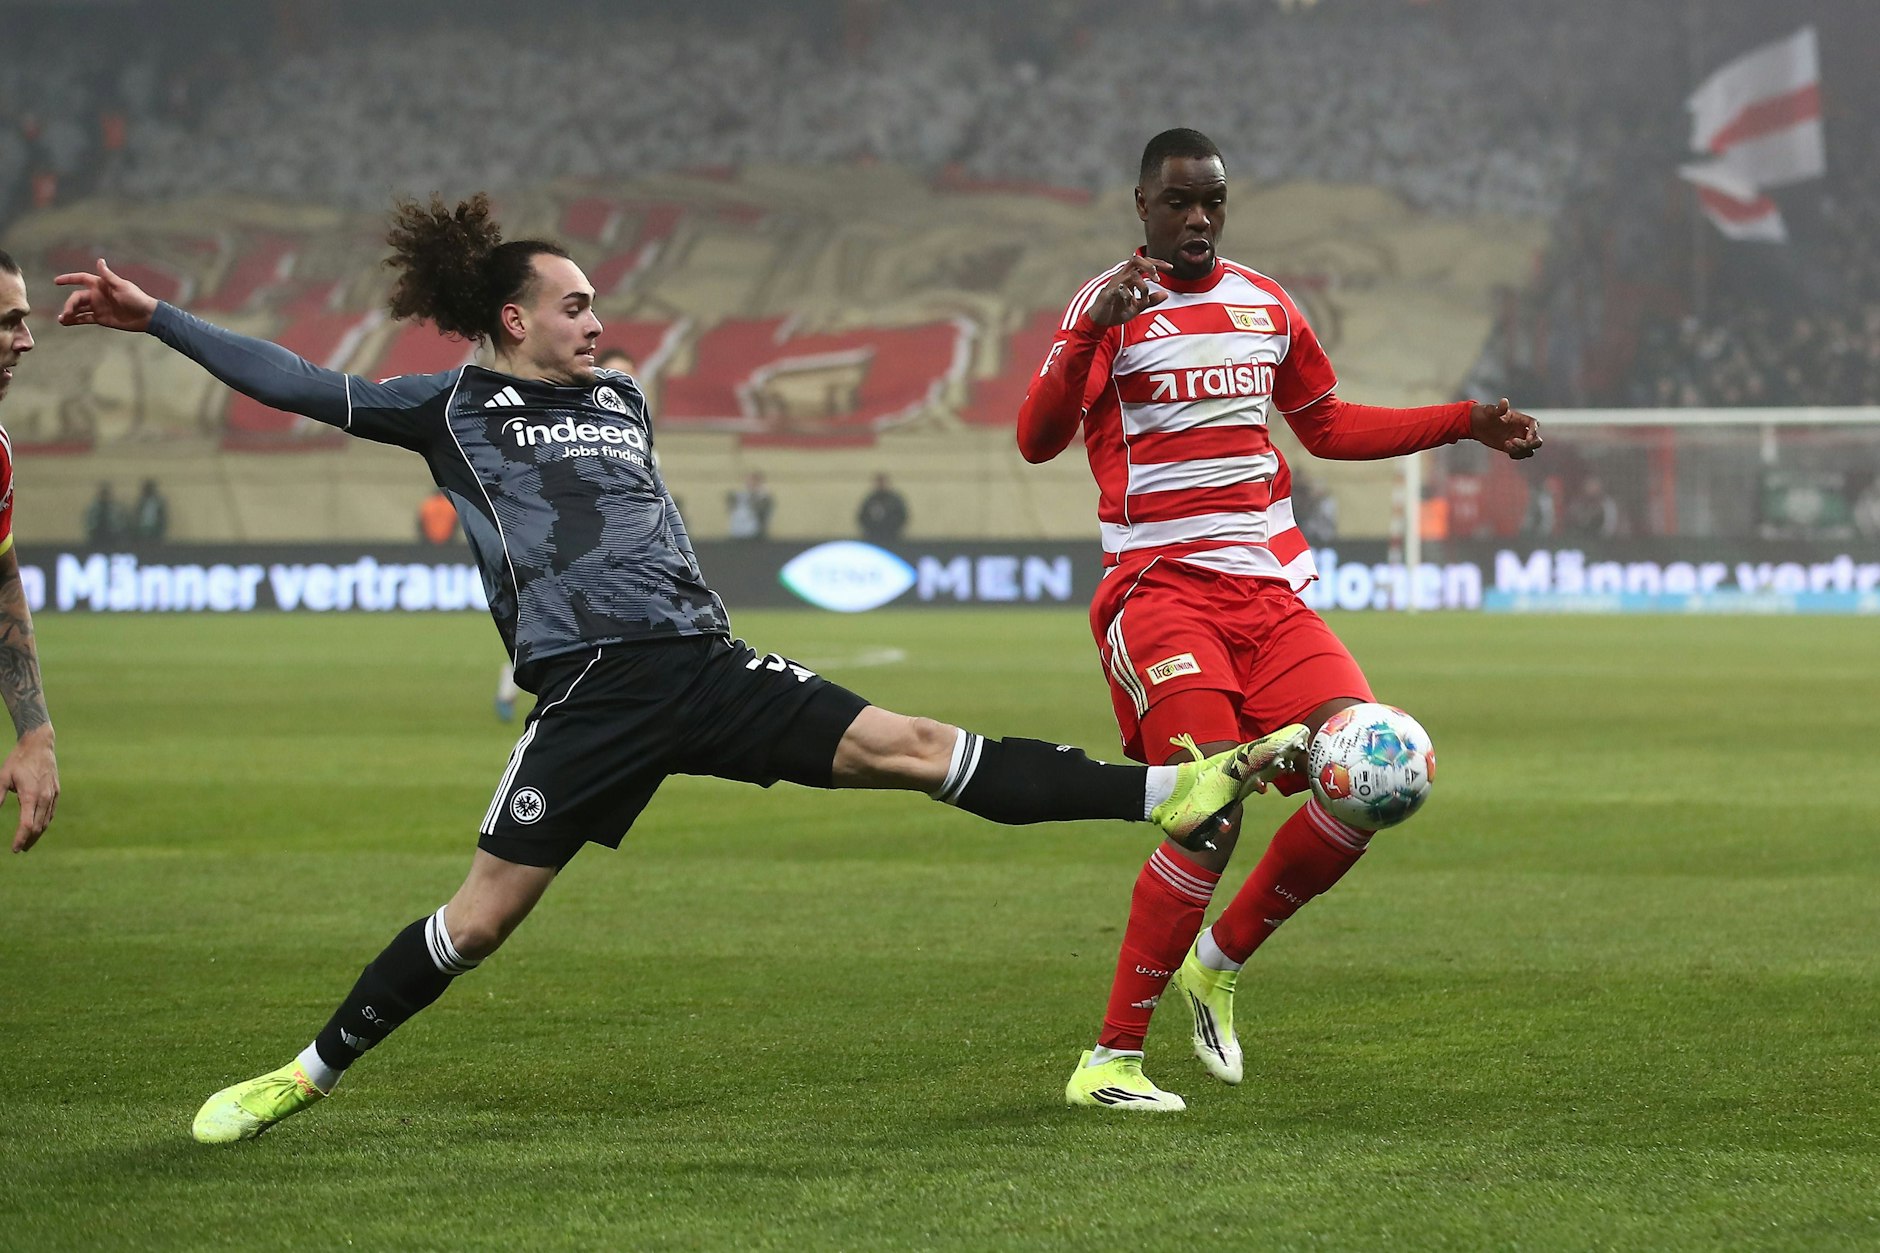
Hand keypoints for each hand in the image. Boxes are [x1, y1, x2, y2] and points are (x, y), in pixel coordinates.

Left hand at [3, 725, 57, 852]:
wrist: (40, 745)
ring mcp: (52, 795)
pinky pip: (51, 813)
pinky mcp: (56, 792)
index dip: (20, 838)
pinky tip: (39, 828)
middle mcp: (44, 798)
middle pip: (39, 827)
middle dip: (29, 840)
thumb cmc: (18, 760)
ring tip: (28, 843)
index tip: (14, 849)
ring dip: (37, 834)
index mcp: (30, 795)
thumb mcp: (3, 777)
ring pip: (46, 821)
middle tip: (19, 849)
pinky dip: (44, 823)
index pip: (27, 824)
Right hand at [56, 259, 156, 332]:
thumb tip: (99, 260)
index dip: (69, 279)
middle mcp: (97, 295)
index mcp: (101, 285)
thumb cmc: (136, 299)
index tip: (56, 281)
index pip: (81, 279)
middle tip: (66, 313)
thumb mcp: (122, 286)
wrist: (147, 317)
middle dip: (69, 304)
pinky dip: (75, 321)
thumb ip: (108, 276)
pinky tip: (66, 323)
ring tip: (61, 319)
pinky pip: (84, 319)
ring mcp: (98, 307)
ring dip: (69, 313)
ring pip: (78, 309)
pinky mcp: (101, 318)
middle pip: (77, 298)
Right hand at [1086, 255, 1171, 326]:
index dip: (1158, 263)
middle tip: (1158, 278)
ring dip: (1143, 285)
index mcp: (1129, 276)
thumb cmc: (1117, 311)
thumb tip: (1166, 294)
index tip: (1170, 268)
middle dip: (1150, 266)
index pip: (1144, 262)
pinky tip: (1132, 301)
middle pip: (1136, 260)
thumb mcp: (1138, 307)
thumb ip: (1151, 300)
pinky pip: (1119, 289)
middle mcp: (1122, 277)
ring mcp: (1114, 284)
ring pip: (1131, 275)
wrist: (1099, 321)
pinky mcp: (1108, 294)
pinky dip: (1128, 294)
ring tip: (1146, 296)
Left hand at [1469, 397, 1542, 459]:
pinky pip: (1521, 454)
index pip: (1535, 424)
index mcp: (1520, 419)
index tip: (1528, 438)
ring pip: (1529, 449)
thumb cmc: (1486, 414)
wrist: (1477, 424)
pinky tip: (1506, 450)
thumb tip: (1504, 401)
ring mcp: (1518, 439)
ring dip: (1521, 450)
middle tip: (1513, 442)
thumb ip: (1499, 408)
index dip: (1534, 431)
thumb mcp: (1491, 411)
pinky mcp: (1511, 447)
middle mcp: (1522, 430)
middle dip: (1529, 444)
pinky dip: (1517, 455)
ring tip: (1506, 445)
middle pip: (1536, 440)